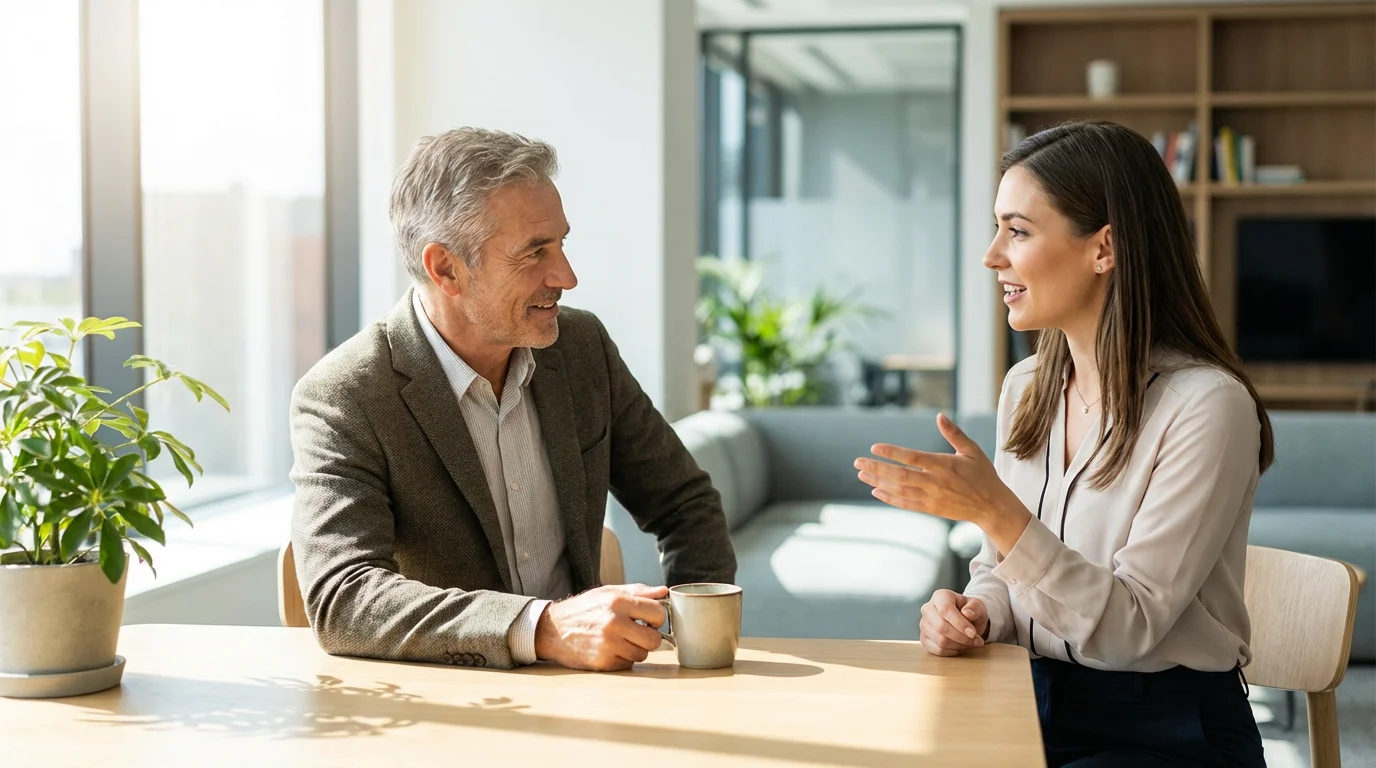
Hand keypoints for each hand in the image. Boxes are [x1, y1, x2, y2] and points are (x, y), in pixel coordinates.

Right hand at [533, 584, 668, 670]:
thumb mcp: (609, 592)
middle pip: (654, 640)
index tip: (649, 620)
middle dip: (649, 637)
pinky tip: (610, 649)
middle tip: (638, 632)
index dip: (657, 618)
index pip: (658, 613)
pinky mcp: (602, 662)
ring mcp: (608, 644)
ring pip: (642, 654)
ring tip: (621, 640)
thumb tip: (664, 592)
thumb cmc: (584, 609)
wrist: (552, 629)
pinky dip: (623, 659)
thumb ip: (638, 591)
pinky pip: (627, 664)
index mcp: (618, 601)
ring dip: (636, 649)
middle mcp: (614, 623)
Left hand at [854, 413, 1025, 529]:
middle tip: (857, 462)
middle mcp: (935, 482)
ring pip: (900, 490)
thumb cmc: (983, 474)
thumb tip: (939, 415)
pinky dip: (889, 498)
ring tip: (862, 475)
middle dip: (877, 468)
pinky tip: (876, 491)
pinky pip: (906, 504)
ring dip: (879, 482)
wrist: (992, 506)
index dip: (892, 453)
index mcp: (944, 465)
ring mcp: (932, 498)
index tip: (874, 447)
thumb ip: (954, 434)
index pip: (913, 457)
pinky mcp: (931, 509)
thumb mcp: (972, 450)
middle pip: (900, 475)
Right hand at [920, 590, 988, 656]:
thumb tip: (967, 613)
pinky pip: (937, 650)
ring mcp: (924, 624)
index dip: (960, 624)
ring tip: (970, 643)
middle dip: (962, 637)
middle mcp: (928, 609)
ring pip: (940, 640)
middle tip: (977, 640)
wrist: (966, 620)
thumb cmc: (971, 611)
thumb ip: (974, 608)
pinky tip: (960, 647)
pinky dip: (952, 651)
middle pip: (941, 627)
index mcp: (940, 596)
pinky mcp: (924, 638)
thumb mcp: (978, 606)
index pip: (945, 610)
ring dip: (959, 645)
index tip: (973, 633)